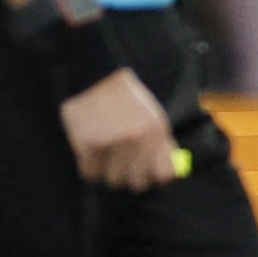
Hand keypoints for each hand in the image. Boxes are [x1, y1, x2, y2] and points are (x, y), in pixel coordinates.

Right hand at [62, 68, 174, 190]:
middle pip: (137, 183)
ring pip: (113, 180)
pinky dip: (90, 166)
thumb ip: (163, 146)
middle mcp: (136, 139)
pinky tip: (91, 150)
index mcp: (156, 131)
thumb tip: (169, 176)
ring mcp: (112, 142)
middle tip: (121, 164)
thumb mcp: (153, 116)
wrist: (94, 73)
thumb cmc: (126, 98)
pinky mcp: (88, 144)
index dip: (153, 175)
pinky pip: (90, 173)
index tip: (145, 171)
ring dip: (109, 172)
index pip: (163, 175)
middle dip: (130, 176)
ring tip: (105, 153)